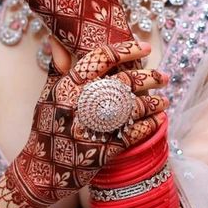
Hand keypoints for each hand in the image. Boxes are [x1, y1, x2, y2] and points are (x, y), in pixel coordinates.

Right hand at [0, 41, 166, 207]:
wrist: (43, 169)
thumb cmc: (46, 128)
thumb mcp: (48, 94)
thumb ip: (58, 67)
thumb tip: (58, 38)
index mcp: (67, 86)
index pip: (101, 58)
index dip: (127, 50)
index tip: (145, 48)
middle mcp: (80, 103)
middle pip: (123, 81)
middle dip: (149, 77)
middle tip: (163, 76)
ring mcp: (93, 127)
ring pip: (132, 107)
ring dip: (153, 102)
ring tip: (164, 100)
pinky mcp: (103, 149)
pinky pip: (134, 133)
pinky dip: (150, 124)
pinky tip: (159, 119)